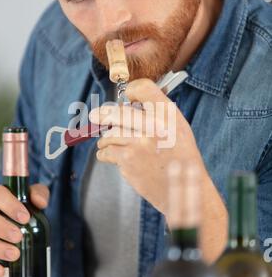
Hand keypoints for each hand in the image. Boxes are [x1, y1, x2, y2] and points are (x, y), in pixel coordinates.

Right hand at [0, 184, 48, 276]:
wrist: (4, 223)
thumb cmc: (15, 207)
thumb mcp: (28, 196)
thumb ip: (38, 193)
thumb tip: (40, 202)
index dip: (9, 205)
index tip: (25, 218)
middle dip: (0, 227)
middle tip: (18, 237)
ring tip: (14, 255)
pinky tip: (0, 271)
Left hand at [89, 78, 206, 222]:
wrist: (182, 189)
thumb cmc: (180, 158)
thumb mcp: (178, 128)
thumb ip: (157, 113)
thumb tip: (127, 104)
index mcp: (168, 115)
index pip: (143, 88)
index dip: (131, 91)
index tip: (126, 97)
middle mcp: (153, 125)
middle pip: (117, 111)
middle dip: (102, 114)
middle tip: (94, 116)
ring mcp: (138, 143)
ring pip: (109, 134)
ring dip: (107, 140)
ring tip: (112, 144)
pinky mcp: (127, 160)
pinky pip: (107, 152)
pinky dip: (106, 154)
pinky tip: (112, 157)